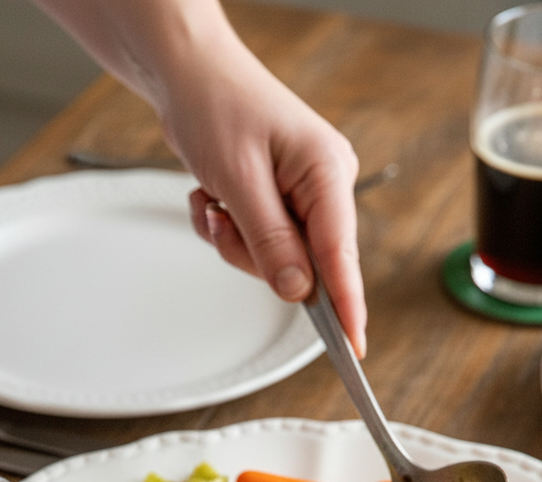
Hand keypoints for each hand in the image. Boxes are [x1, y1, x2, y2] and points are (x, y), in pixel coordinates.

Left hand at [163, 40, 365, 356]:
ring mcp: (302, 197)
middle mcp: (324, 187)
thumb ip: (270, 242)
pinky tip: (212, 198)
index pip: (342, 256)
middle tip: (222, 218)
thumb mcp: (238, 180)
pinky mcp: (280, 203)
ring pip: (274, 259)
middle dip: (254, 254)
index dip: (347, 306)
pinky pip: (255, 244)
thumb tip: (299, 293)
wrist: (187, 74)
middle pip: (303, 264)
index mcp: (327, 173)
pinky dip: (227, 230)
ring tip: (212, 200)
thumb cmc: (216, 106)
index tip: (354, 347)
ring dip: (233, 241)